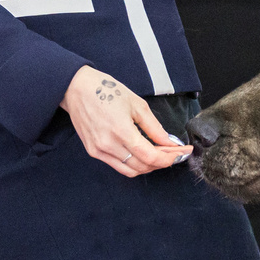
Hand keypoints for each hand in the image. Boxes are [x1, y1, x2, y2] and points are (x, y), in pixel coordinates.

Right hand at [64, 65, 189, 177]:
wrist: (76, 89)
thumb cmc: (105, 90)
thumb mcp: (136, 104)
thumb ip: (154, 127)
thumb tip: (168, 142)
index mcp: (121, 131)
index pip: (150, 156)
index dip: (170, 158)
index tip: (182, 153)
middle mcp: (108, 145)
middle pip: (142, 166)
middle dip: (162, 162)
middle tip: (173, 152)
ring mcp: (99, 151)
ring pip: (130, 171)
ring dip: (148, 166)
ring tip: (159, 155)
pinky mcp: (93, 152)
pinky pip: (118, 166)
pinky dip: (133, 164)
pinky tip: (141, 154)